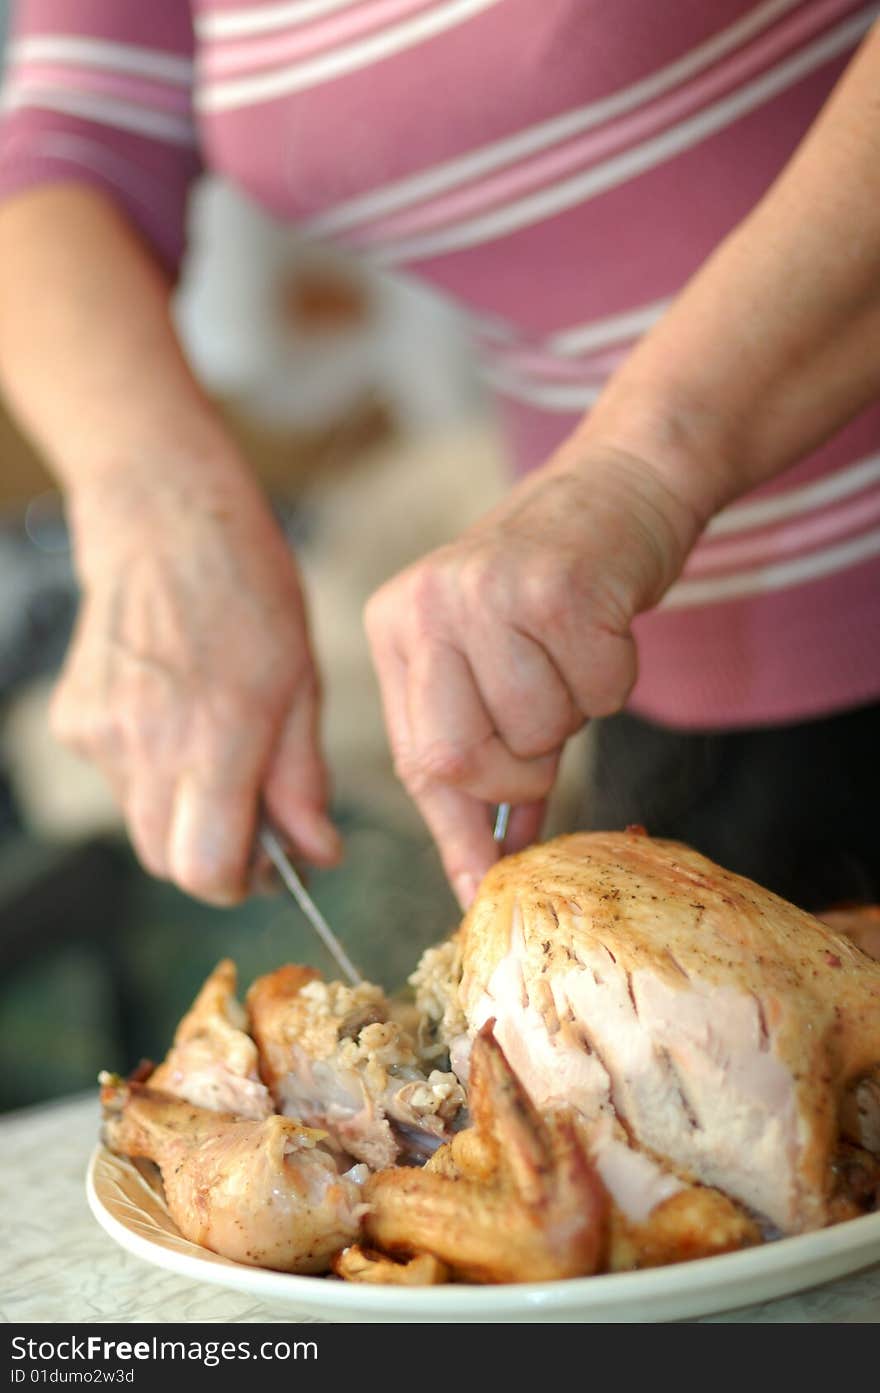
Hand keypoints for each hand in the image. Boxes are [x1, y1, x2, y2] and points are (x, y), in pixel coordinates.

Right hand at [52, 461, 338, 903]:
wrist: (165, 523)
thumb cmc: (249, 592)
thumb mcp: (302, 684)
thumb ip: (303, 779)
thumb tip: (316, 855)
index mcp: (217, 734)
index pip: (205, 869)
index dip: (239, 880)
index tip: (266, 861)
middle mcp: (147, 742)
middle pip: (167, 861)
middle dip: (213, 854)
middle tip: (252, 809)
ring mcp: (101, 733)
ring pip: (141, 824)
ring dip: (183, 811)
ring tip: (214, 744)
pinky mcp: (73, 721)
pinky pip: (117, 781)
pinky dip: (151, 772)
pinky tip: (175, 716)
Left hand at [365, 445, 700, 907]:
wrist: (615, 488)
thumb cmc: (549, 592)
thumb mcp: (490, 666)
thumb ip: (482, 762)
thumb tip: (482, 874)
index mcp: (396, 627)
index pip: (417, 760)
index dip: (455, 830)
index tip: (480, 886)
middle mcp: (427, 606)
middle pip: (458, 760)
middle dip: (518, 773)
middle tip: (548, 731)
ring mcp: (489, 592)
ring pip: (536, 730)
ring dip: (574, 713)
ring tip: (570, 652)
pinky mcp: (559, 586)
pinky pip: (599, 692)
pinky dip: (616, 679)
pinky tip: (603, 625)